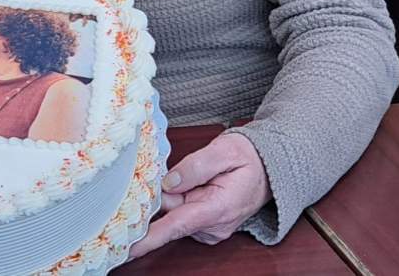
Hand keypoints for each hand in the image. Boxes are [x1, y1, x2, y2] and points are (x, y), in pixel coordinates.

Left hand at [128, 131, 270, 258]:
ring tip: (189, 175)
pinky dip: (177, 199)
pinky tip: (188, 185)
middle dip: (159, 196)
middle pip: (169, 214)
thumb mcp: (224, 151)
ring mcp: (209, 228)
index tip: (129, 248)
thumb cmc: (249, 158)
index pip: (177, 226)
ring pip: (173, 212)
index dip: (150, 237)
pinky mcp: (205, 225)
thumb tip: (167, 182)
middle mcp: (213, 225)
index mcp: (218, 209)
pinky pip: (180, 213)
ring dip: (171, 195)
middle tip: (163, 171)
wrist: (269, 167)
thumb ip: (194, 166)